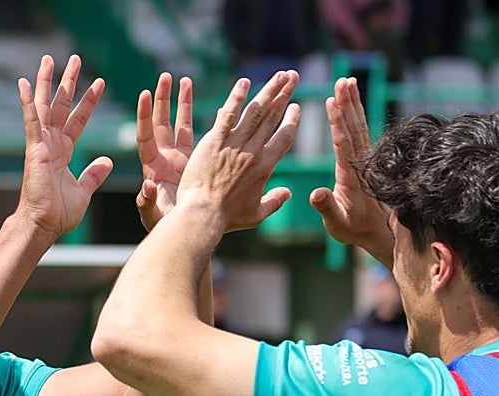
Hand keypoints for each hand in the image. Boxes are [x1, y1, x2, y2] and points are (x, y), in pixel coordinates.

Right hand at [16, 55, 113, 237]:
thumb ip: (94, 174)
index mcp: (63, 153)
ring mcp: (41, 145)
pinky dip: (28, 102)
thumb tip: (107, 161)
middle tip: (74, 59)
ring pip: (45, 106)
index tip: (99, 83)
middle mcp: (51, 144)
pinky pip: (31, 121)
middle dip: (68, 82)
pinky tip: (24, 82)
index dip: (88, 102)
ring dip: (48, 82)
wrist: (43, 226)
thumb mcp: (84, 191)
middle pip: (60, 106)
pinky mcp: (34, 150)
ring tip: (50, 59)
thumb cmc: (59, 214)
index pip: (78, 120)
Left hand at [136, 73, 193, 230]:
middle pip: (161, 124)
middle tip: (164, 77)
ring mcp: (178, 159)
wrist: (184, 232)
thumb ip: (147, 203)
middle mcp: (164, 159)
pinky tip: (207, 104)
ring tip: (184, 80)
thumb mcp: (152, 217)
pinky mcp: (193, 163)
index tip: (144, 94)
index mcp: (152, 169)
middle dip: (162, 100)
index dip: (144, 116)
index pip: (145, 136)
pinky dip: (200, 122)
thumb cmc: (165, 228)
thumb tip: (147, 188)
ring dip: (181, 103)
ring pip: (179, 126)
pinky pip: (195, 136)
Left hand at [174, 69, 300, 232]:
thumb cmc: (227, 218)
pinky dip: (237, 97)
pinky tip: (245, 82)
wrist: (203, 214)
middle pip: (273, 117)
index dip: (291, 121)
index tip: (295, 107)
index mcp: (265, 167)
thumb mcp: (256, 214)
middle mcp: (254, 152)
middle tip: (293, 76)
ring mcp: (235, 144)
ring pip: (256, 111)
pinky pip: (228, 114)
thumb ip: (274, 202)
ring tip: (279, 74)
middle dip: (285, 94)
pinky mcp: (215, 141)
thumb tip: (288, 193)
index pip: (284, 138)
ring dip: (269, 90)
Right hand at [309, 77, 392, 264]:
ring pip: (359, 125)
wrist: (376, 231)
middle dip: (347, 103)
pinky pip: (360, 131)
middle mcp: (359, 163)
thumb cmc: (353, 228)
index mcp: (351, 175)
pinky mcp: (364, 159)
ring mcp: (364, 160)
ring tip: (348, 81)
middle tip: (342, 80)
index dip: (338, 123)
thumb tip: (316, 193)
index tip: (332, 102)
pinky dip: (356, 113)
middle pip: (353, 128)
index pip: (343, 144)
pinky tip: (352, 101)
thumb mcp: (336, 222)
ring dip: (353, 103)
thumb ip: (326, 207)